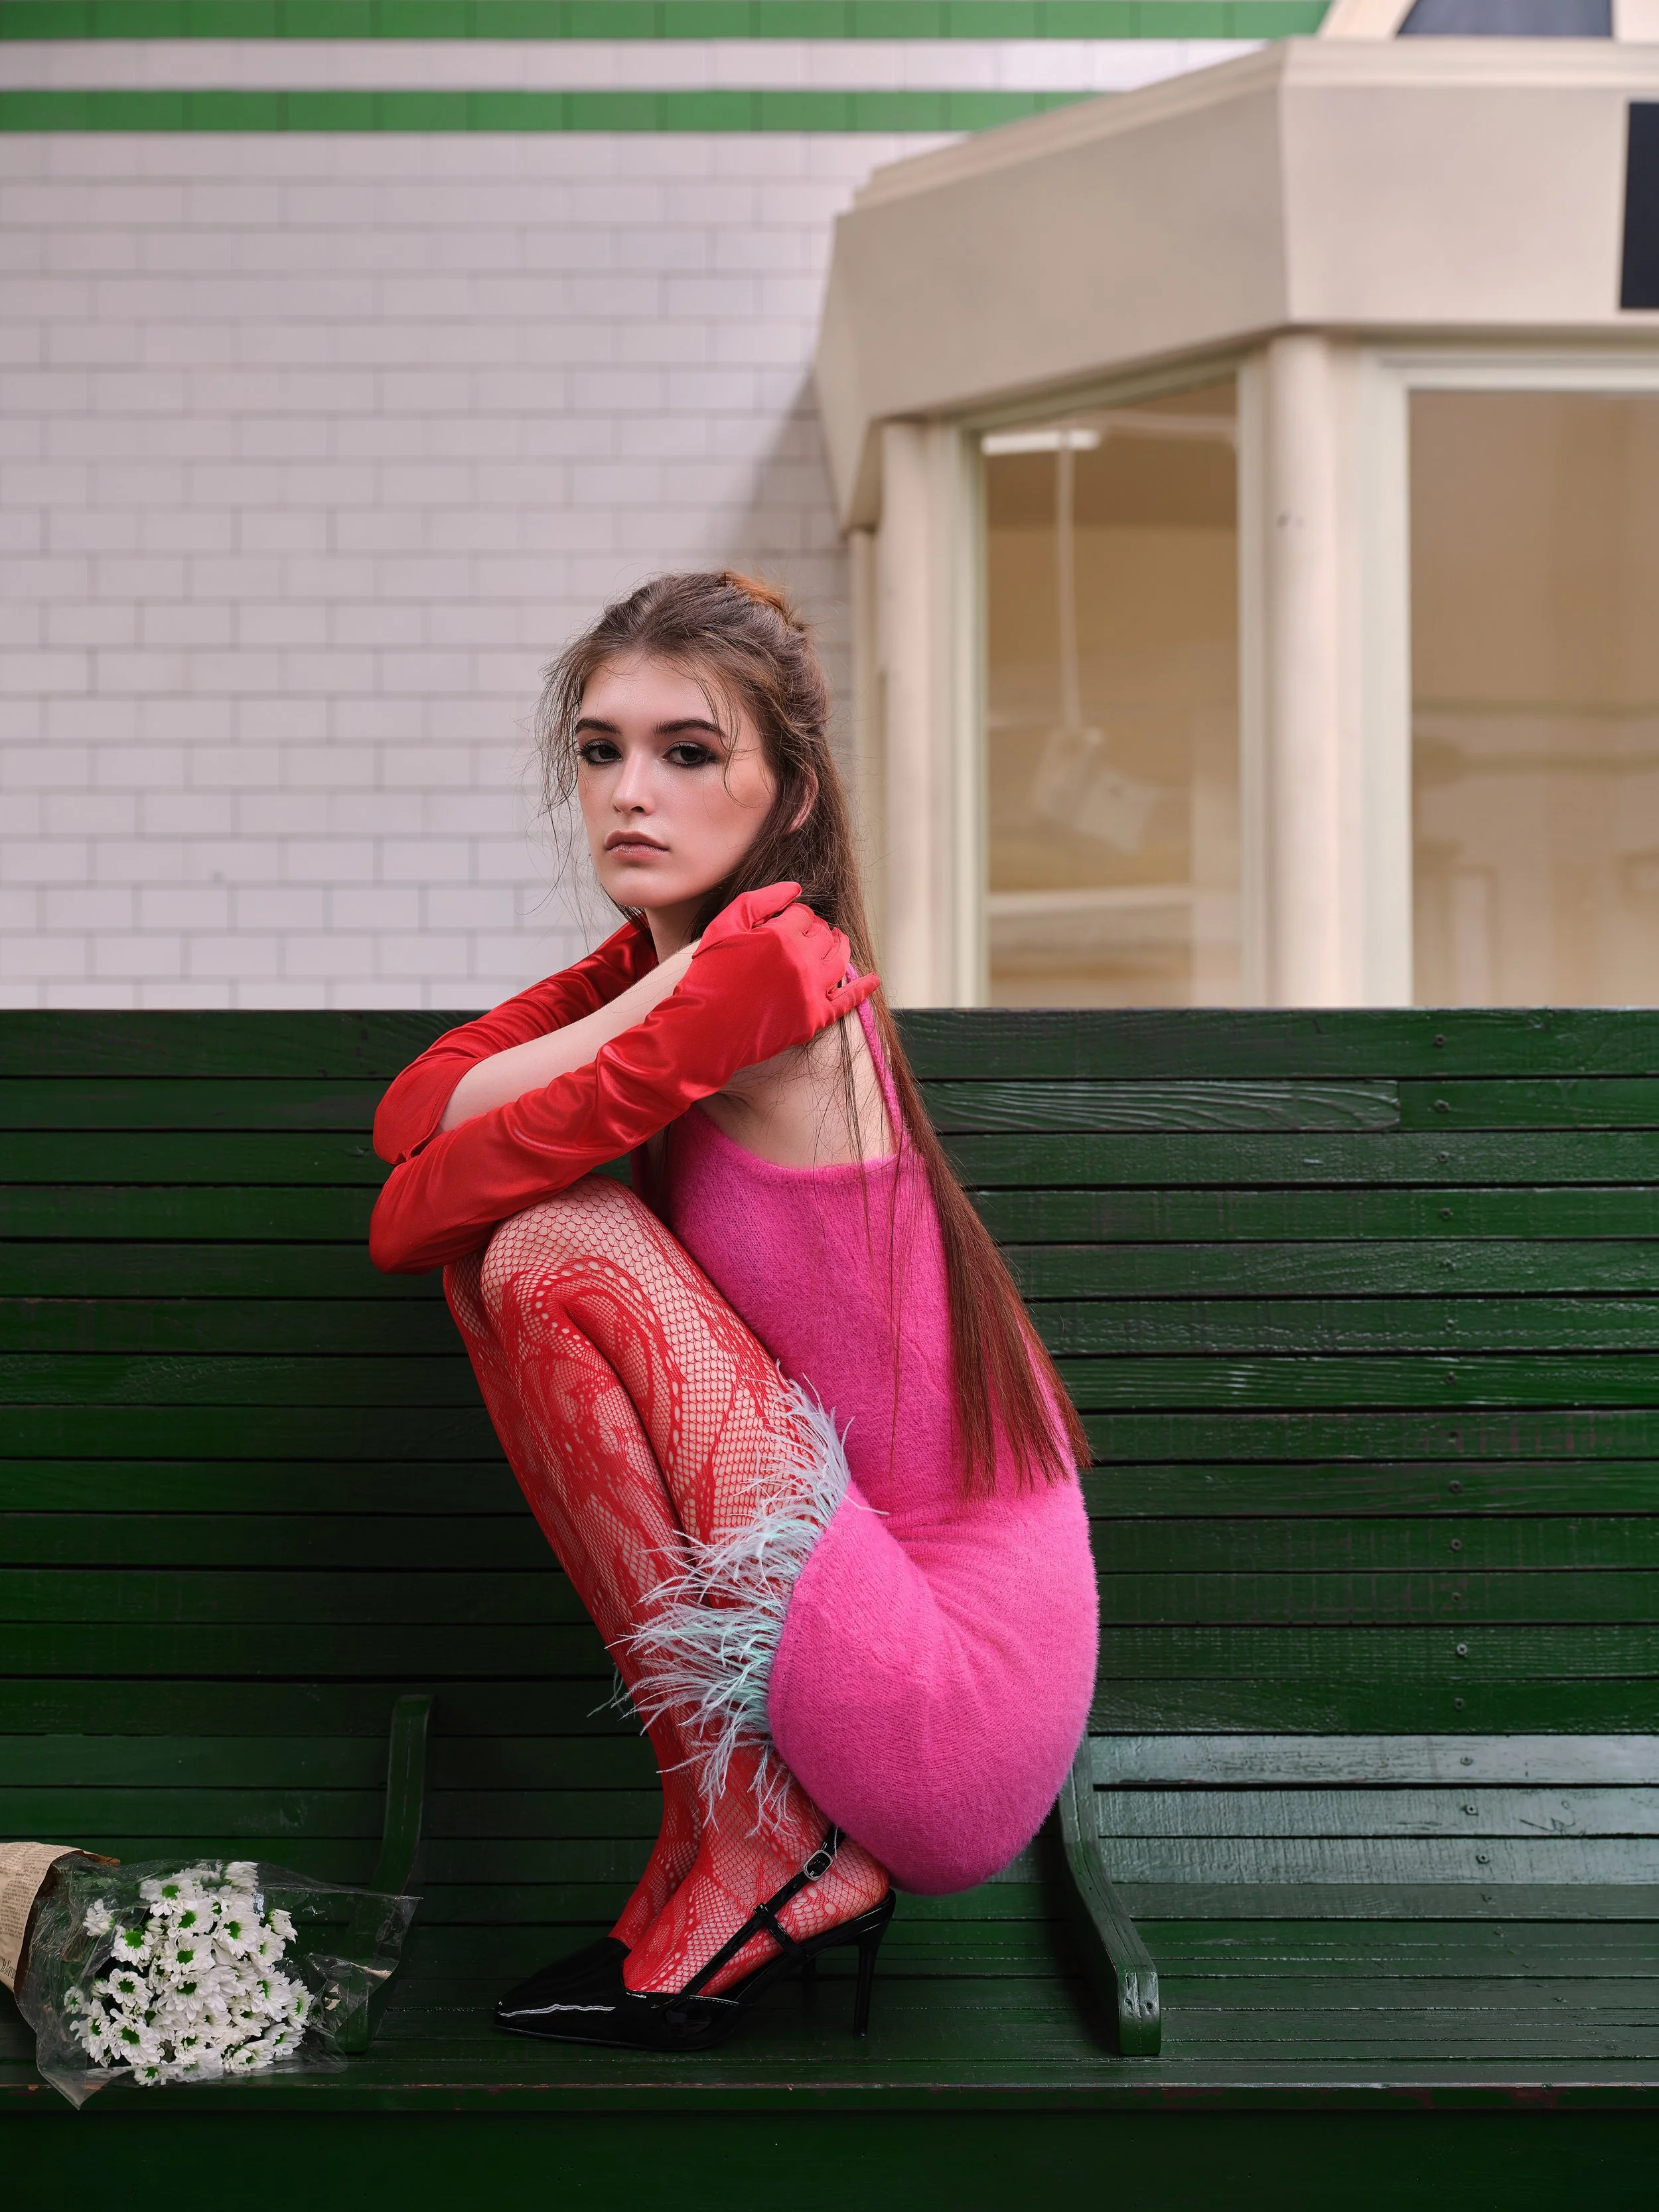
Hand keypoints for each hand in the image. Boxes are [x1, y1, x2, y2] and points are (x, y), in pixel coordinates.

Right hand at [696, 882, 878, 1030]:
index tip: (787, 922)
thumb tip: (796, 888)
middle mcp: (802, 962)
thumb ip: (761, 901)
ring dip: (840, 949)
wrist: (702, 1030)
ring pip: (839, 961)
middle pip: (824, 936)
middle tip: (808, 934)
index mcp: (781, 936)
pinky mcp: (813, 1019)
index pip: (804, 915)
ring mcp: (811, 992)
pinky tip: (873, 980)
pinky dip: (863, 989)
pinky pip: (847, 1001)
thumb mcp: (724, 927)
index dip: (796, 916)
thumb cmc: (708, 977)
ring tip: (837, 943)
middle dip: (817, 930)